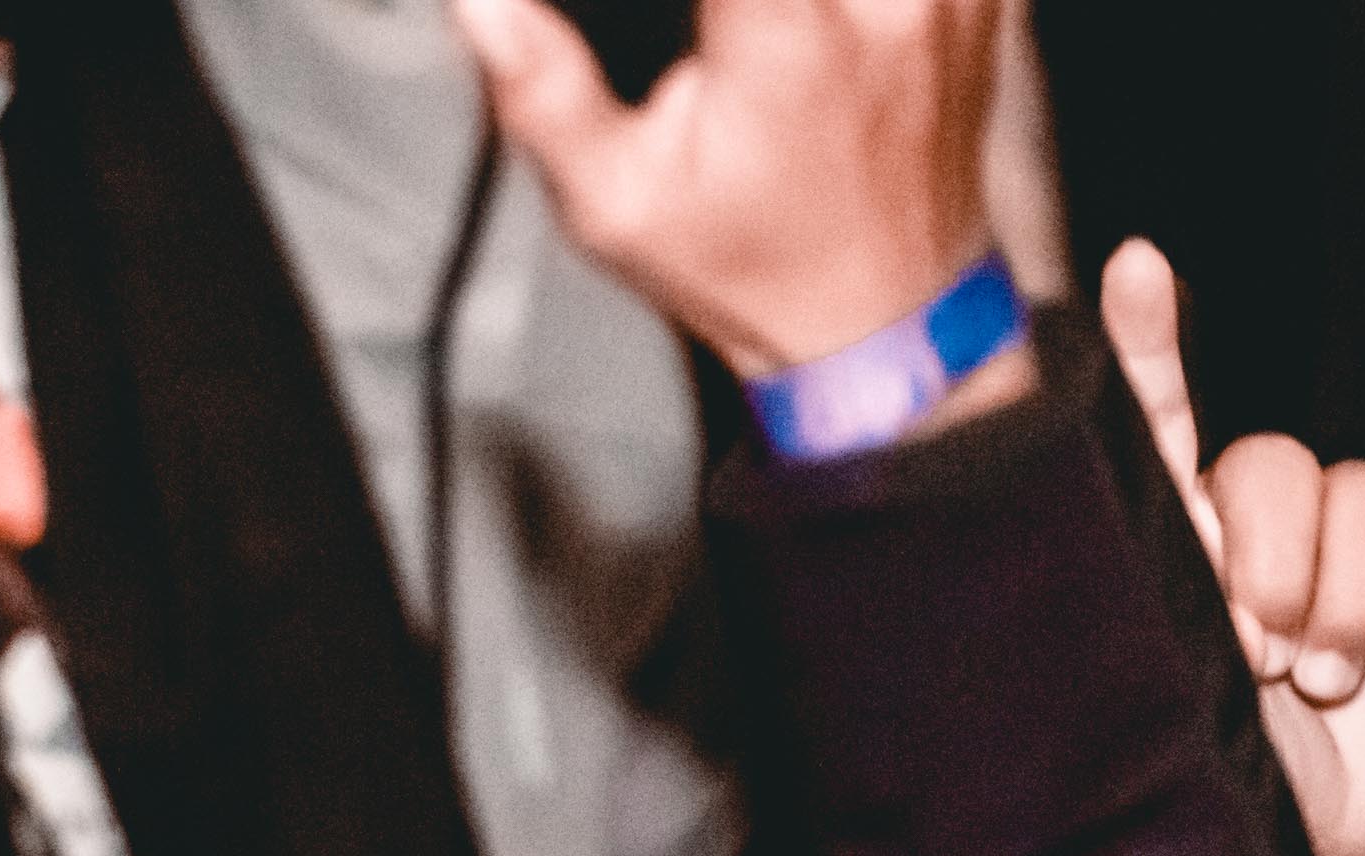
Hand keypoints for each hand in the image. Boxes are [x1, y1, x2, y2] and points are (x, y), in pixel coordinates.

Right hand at [456, 0, 1011, 380]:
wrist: (886, 316)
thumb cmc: (748, 263)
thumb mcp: (615, 205)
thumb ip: (541, 90)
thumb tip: (477, 2)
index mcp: (786, 37)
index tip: (672, 10)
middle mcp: (883, 1)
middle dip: (724, 0)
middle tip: (713, 28)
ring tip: (752, 29)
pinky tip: (816, 24)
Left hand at [1108, 241, 1364, 855]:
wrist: (1303, 843)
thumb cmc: (1211, 763)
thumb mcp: (1153, 670)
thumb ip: (1140, 565)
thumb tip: (1126, 472)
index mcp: (1179, 531)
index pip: (1161, 417)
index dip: (1146, 339)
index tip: (1133, 268)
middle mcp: (1265, 518)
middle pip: (1281, 467)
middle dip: (1274, 566)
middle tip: (1260, 657)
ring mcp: (1354, 538)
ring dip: (1346, 599)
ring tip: (1320, 681)